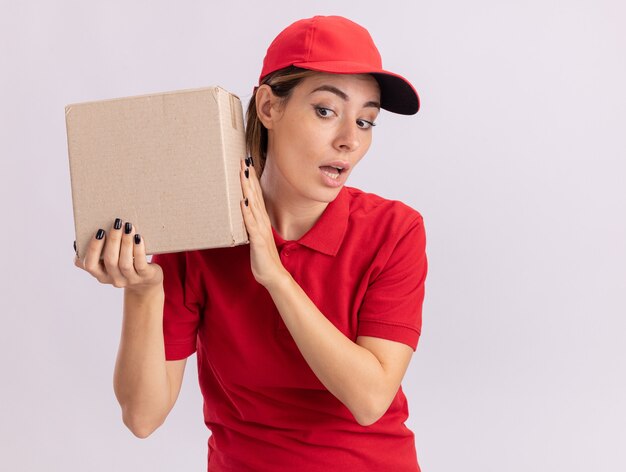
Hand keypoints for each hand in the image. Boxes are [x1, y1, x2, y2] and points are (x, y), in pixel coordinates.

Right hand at [73, 219, 162, 293]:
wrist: (147, 280)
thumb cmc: (124, 263)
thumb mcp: (108, 262)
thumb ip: (96, 253)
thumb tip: (83, 236)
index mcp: (100, 274)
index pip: (90, 264)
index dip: (93, 248)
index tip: (99, 231)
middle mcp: (113, 279)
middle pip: (110, 261)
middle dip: (113, 240)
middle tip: (117, 223)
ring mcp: (129, 279)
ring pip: (125, 262)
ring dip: (126, 242)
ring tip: (128, 227)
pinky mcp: (145, 276)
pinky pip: (140, 263)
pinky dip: (139, 249)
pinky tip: (138, 238)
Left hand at [240, 157, 286, 287]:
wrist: (274, 276)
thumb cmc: (263, 258)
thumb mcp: (256, 237)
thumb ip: (252, 225)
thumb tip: (246, 214)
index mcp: (261, 220)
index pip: (256, 196)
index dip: (251, 180)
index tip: (246, 165)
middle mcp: (262, 221)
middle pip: (255, 195)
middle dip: (249, 178)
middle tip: (244, 160)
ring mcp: (260, 230)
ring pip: (253, 205)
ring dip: (248, 189)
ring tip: (243, 174)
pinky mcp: (258, 240)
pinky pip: (251, 224)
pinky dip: (247, 212)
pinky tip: (243, 202)